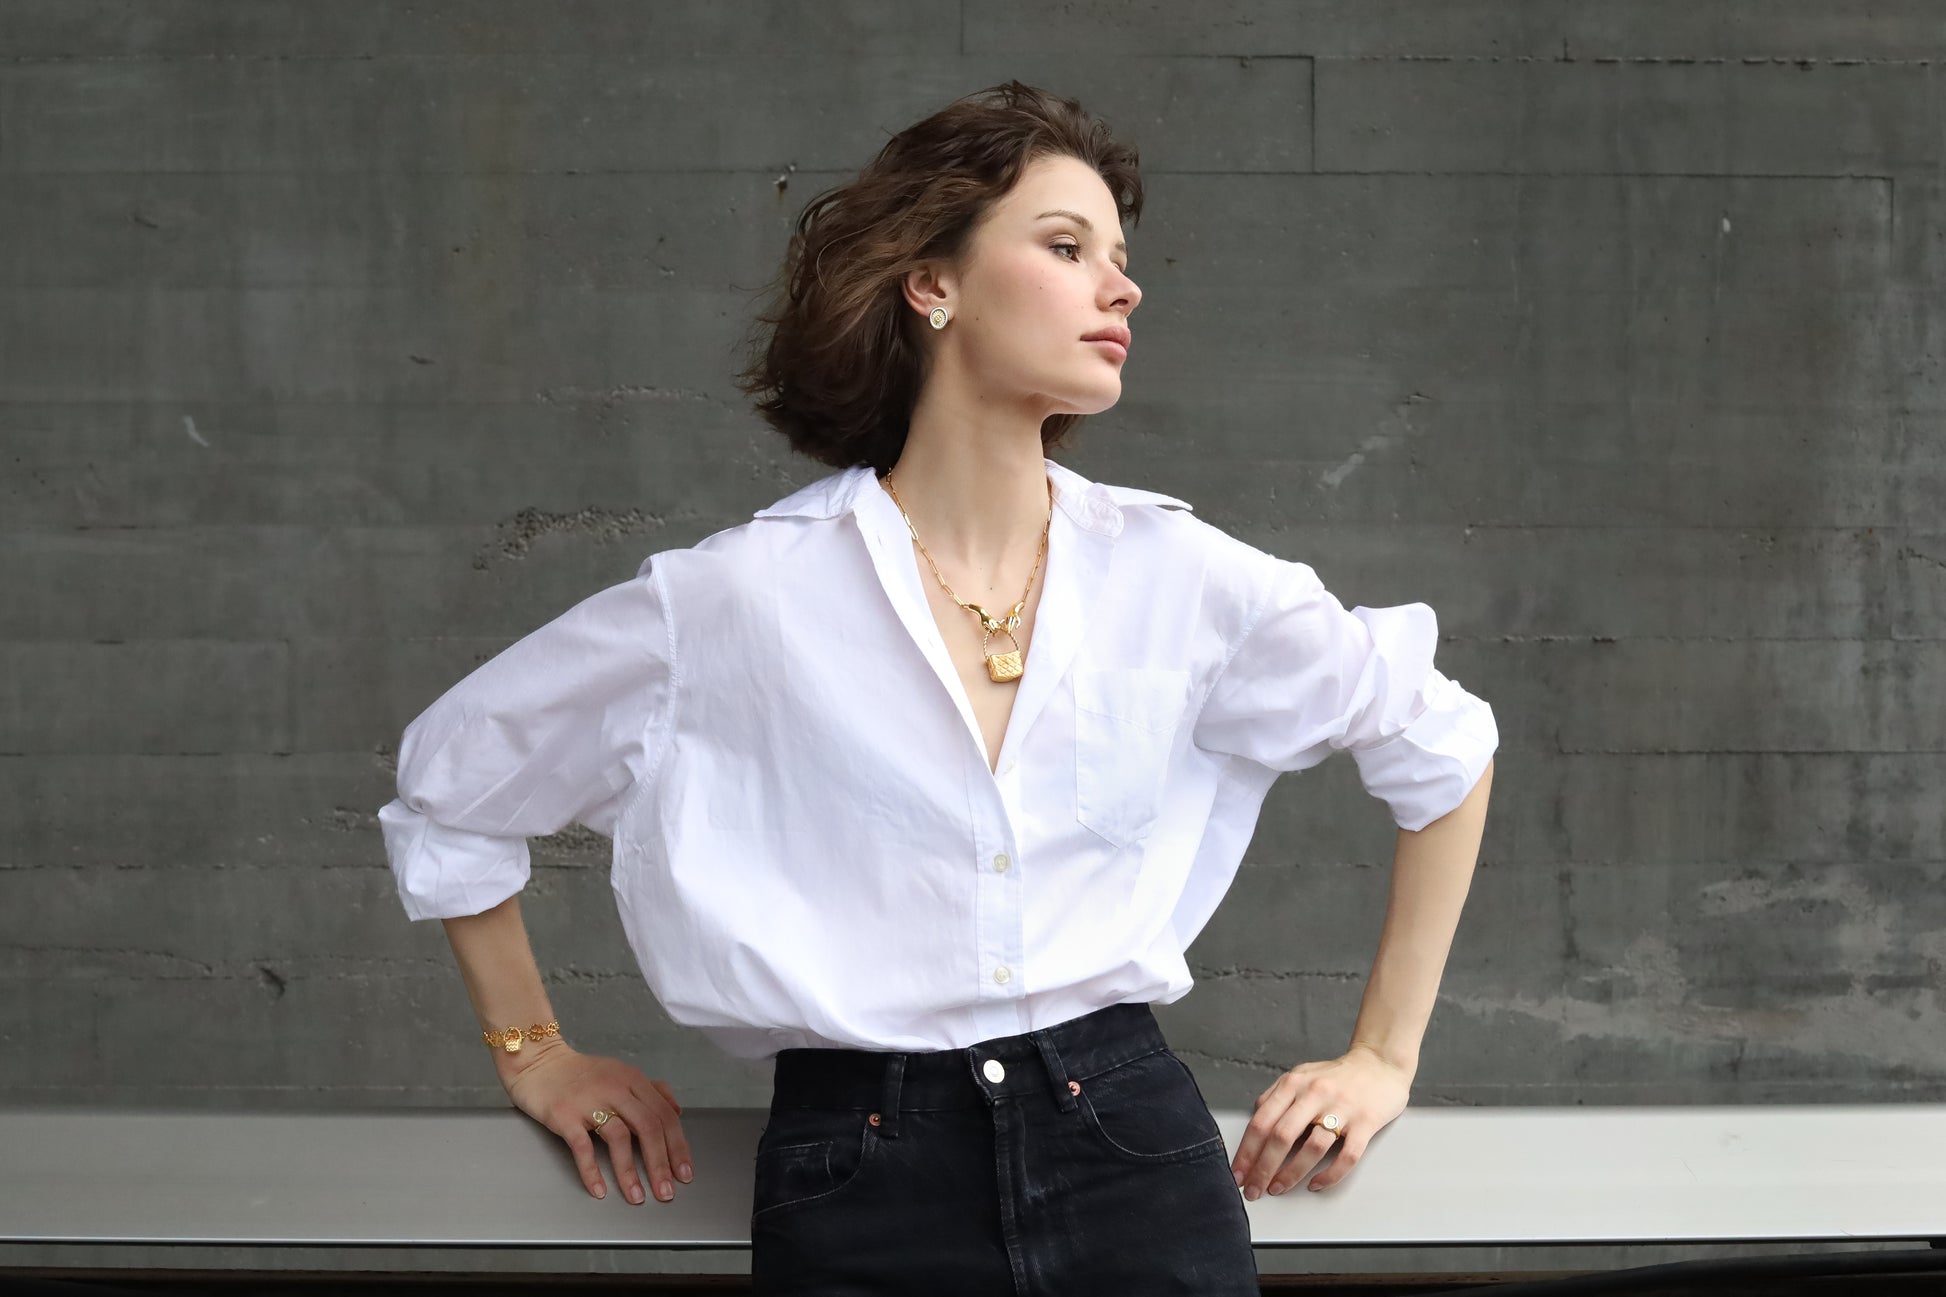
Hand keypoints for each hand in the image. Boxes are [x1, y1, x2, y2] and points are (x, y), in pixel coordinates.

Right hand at [497, 1039, 692, 1204]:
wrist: (537, 1062)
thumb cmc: (580, 1073)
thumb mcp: (620, 1073)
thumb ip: (651, 1090)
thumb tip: (677, 1111)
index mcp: (633, 1080)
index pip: (665, 1115)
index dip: (678, 1146)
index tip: (684, 1173)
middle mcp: (615, 1088)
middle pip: (648, 1127)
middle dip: (660, 1163)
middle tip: (666, 1192)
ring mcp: (589, 1101)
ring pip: (619, 1138)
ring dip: (630, 1172)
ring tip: (636, 1197)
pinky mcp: (564, 1114)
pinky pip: (582, 1147)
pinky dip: (592, 1171)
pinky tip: (600, 1190)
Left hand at [1229, 1043, 1411, 1197]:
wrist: (1380, 1063)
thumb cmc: (1337, 1075)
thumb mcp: (1301, 1075)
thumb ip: (1277, 1095)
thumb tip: (1255, 1119)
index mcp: (1294, 1083)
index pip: (1262, 1121)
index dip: (1246, 1151)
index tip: (1237, 1173)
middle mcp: (1315, 1094)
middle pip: (1281, 1136)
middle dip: (1262, 1168)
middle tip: (1253, 1190)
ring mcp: (1342, 1108)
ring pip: (1312, 1148)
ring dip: (1291, 1174)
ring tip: (1278, 1189)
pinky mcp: (1366, 1122)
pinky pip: (1347, 1156)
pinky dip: (1330, 1175)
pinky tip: (1316, 1184)